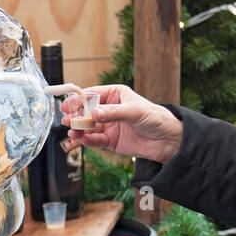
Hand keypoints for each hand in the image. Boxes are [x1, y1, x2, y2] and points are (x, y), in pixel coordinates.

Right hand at [61, 85, 182, 163]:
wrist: (168, 141)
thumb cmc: (155, 119)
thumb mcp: (134, 112)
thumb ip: (113, 113)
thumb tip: (93, 113)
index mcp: (115, 95)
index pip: (92, 94)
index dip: (78, 99)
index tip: (67, 105)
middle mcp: (110, 109)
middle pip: (86, 111)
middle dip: (76, 116)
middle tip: (67, 120)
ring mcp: (109, 125)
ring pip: (88, 127)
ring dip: (79, 129)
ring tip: (73, 132)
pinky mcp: (110, 141)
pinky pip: (95, 140)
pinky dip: (87, 140)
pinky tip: (83, 140)